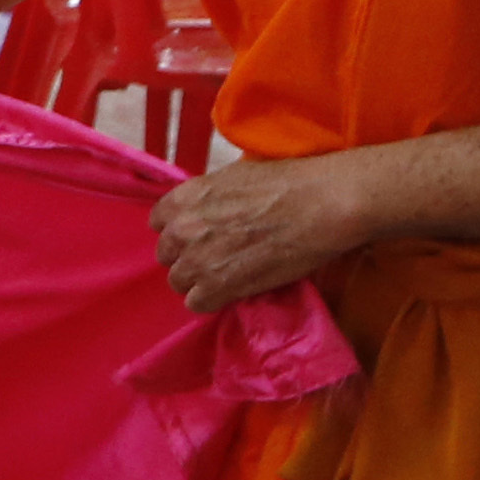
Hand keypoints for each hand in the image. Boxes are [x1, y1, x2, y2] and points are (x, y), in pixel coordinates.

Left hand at [148, 153, 373, 313]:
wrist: (321, 203)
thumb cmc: (288, 182)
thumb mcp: (236, 176)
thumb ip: (209, 197)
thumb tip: (206, 211)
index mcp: (186, 197)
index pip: (158, 222)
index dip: (179, 230)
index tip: (198, 235)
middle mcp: (183, 228)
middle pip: (168, 255)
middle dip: (188, 256)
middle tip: (217, 256)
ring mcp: (197, 260)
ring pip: (179, 282)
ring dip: (199, 281)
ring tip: (228, 275)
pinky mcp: (217, 286)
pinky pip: (197, 303)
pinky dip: (213, 300)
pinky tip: (233, 290)